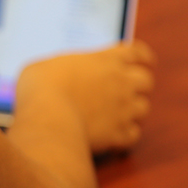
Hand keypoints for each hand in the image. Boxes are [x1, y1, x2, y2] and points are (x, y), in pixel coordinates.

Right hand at [15, 41, 155, 153]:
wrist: (47, 117)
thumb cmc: (41, 86)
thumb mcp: (44, 65)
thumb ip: (60, 68)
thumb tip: (52, 74)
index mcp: (105, 59)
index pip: (136, 52)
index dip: (142, 56)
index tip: (143, 60)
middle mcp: (120, 82)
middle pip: (146, 80)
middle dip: (138, 84)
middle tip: (126, 89)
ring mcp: (123, 109)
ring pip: (144, 108)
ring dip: (133, 110)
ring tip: (118, 113)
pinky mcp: (118, 134)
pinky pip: (133, 134)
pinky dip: (126, 134)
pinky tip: (114, 135)